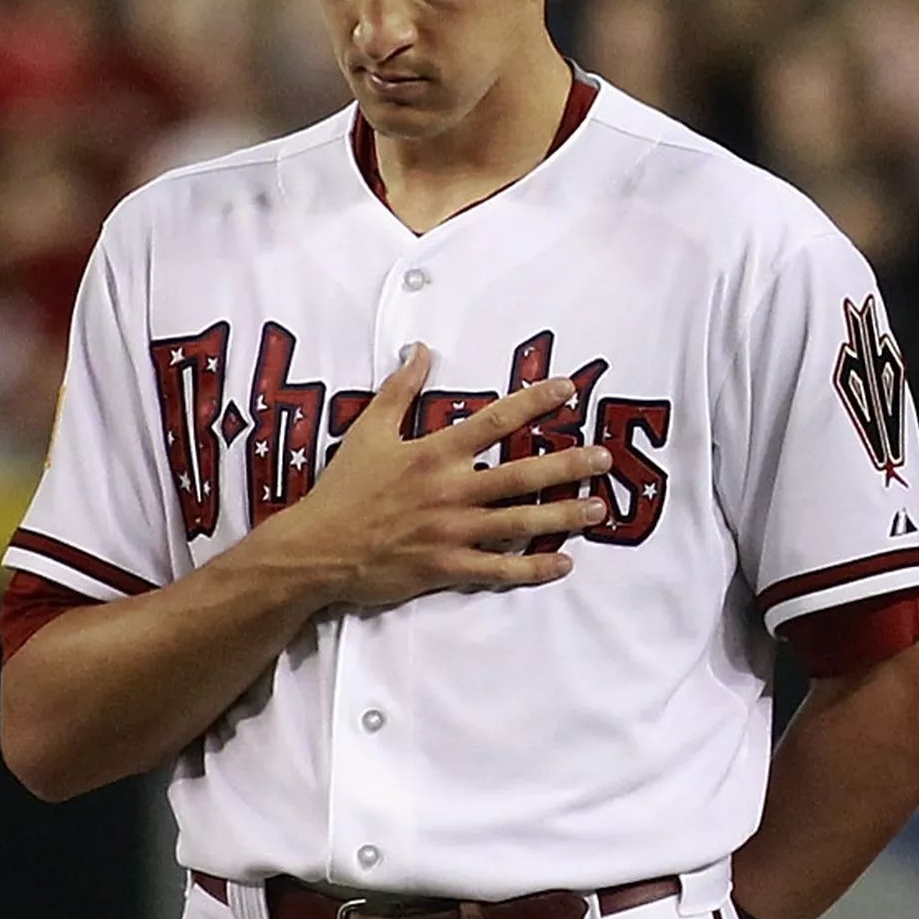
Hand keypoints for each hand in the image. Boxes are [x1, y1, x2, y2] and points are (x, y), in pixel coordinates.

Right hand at [261, 344, 612, 608]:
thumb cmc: (343, 489)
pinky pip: (500, 569)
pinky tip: (564, 564)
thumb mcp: (368, 431)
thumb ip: (400, 390)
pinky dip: (534, 569)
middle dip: (569, 465)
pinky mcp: (447, 567)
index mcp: (436, 453)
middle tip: (604, 459)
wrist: (314, 550)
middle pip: (523, 474)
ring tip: (598, 508)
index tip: (569, 390)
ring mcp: (452, 531)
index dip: (535, 402)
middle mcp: (452, 490)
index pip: (496, 420)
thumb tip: (419, 349)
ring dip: (565, 515)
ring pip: (521, 522)